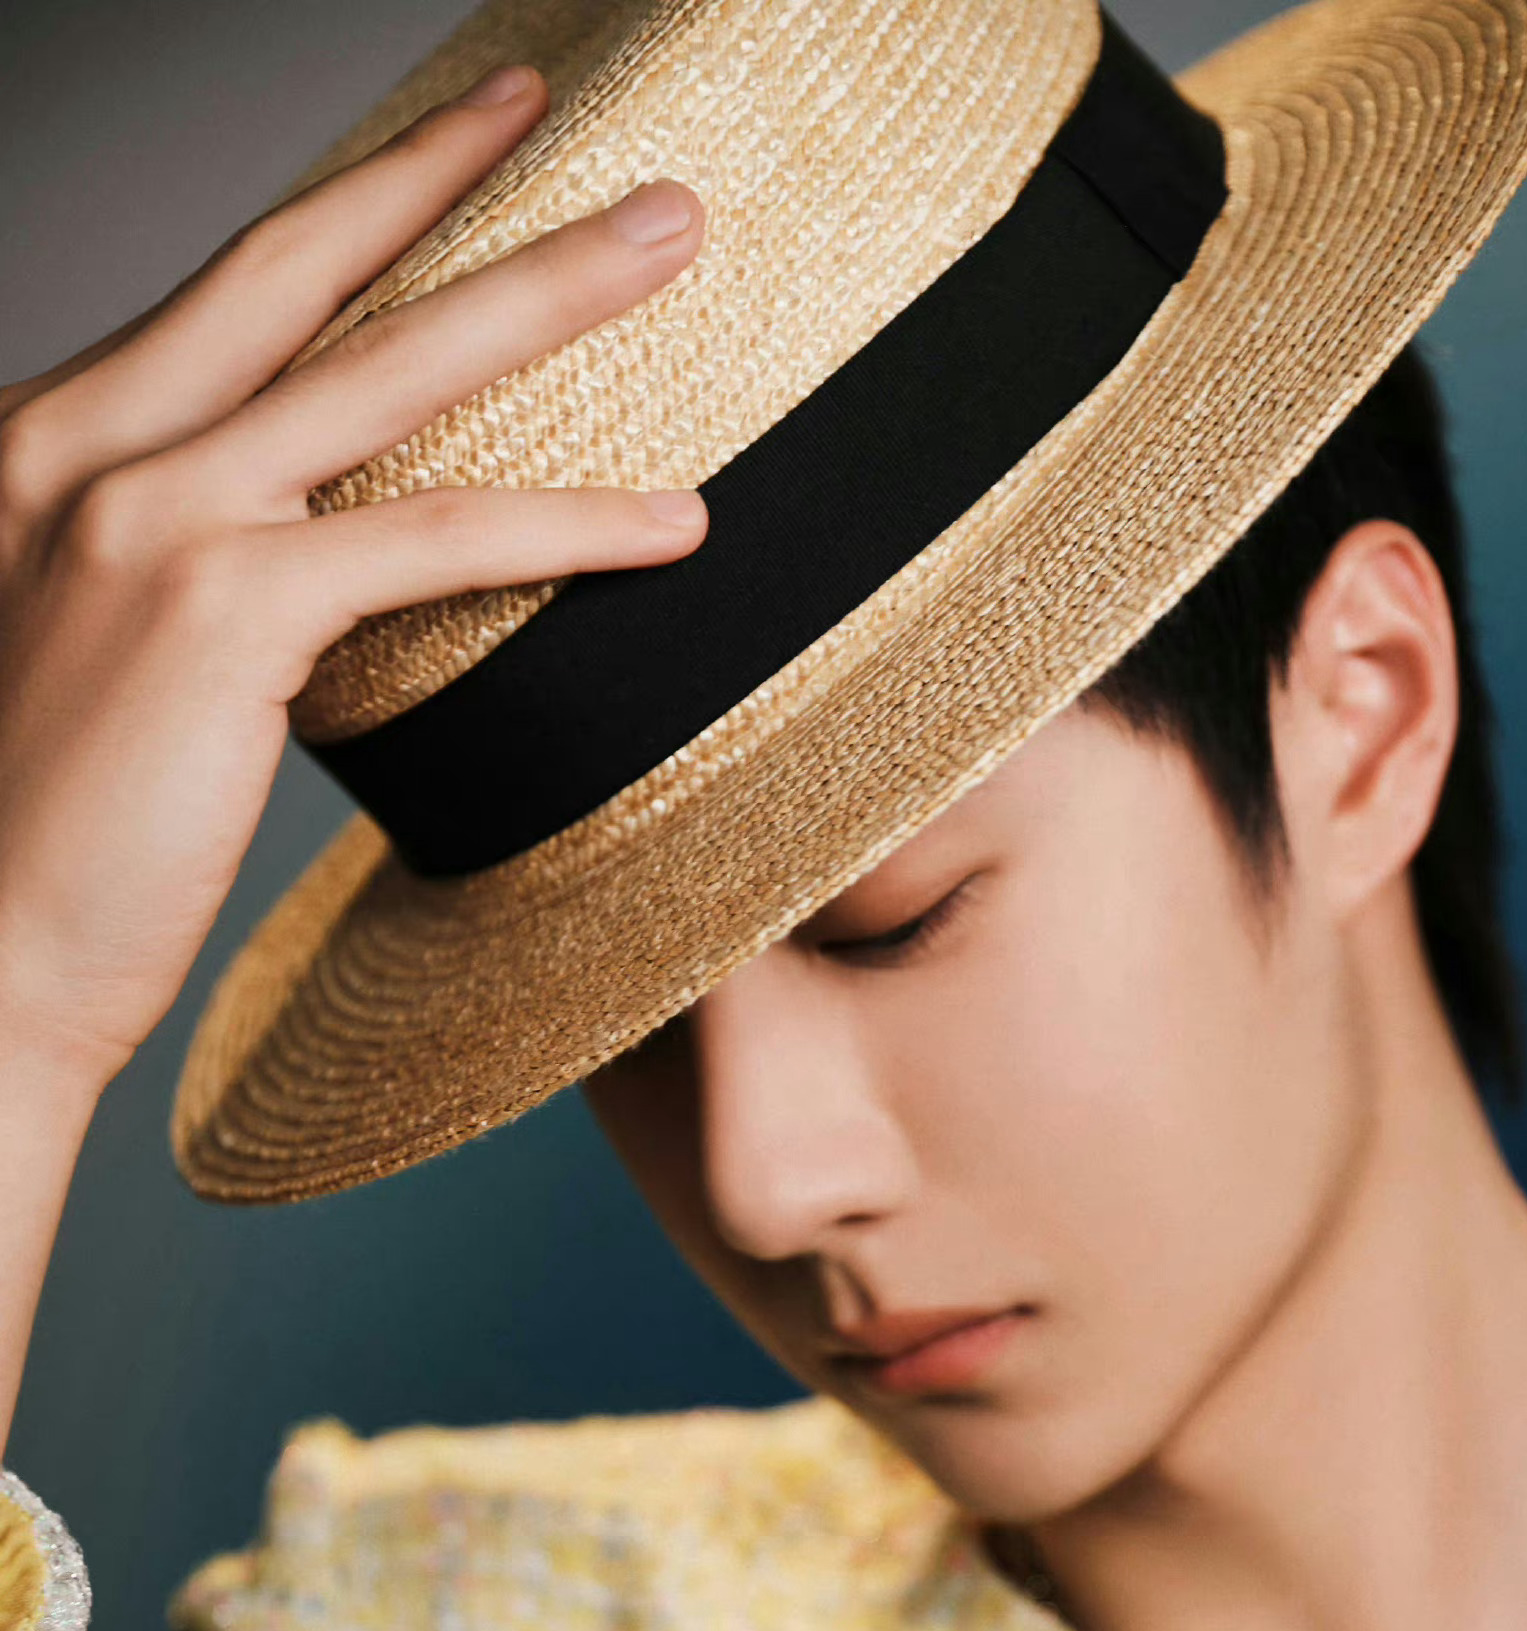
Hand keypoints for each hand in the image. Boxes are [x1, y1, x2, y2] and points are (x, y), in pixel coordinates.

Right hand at [0, 66, 706, 1096]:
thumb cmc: (42, 837)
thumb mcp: (94, 652)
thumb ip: (179, 572)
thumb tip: (301, 565)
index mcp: (47, 439)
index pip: (225, 293)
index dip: (346, 208)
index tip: (451, 146)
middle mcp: (83, 442)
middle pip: (300, 264)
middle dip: (447, 171)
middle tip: (565, 109)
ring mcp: (146, 513)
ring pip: (391, 366)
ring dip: (548, 287)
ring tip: (675, 240)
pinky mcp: (218, 609)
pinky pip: (434, 538)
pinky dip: (568, 524)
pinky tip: (674, 523)